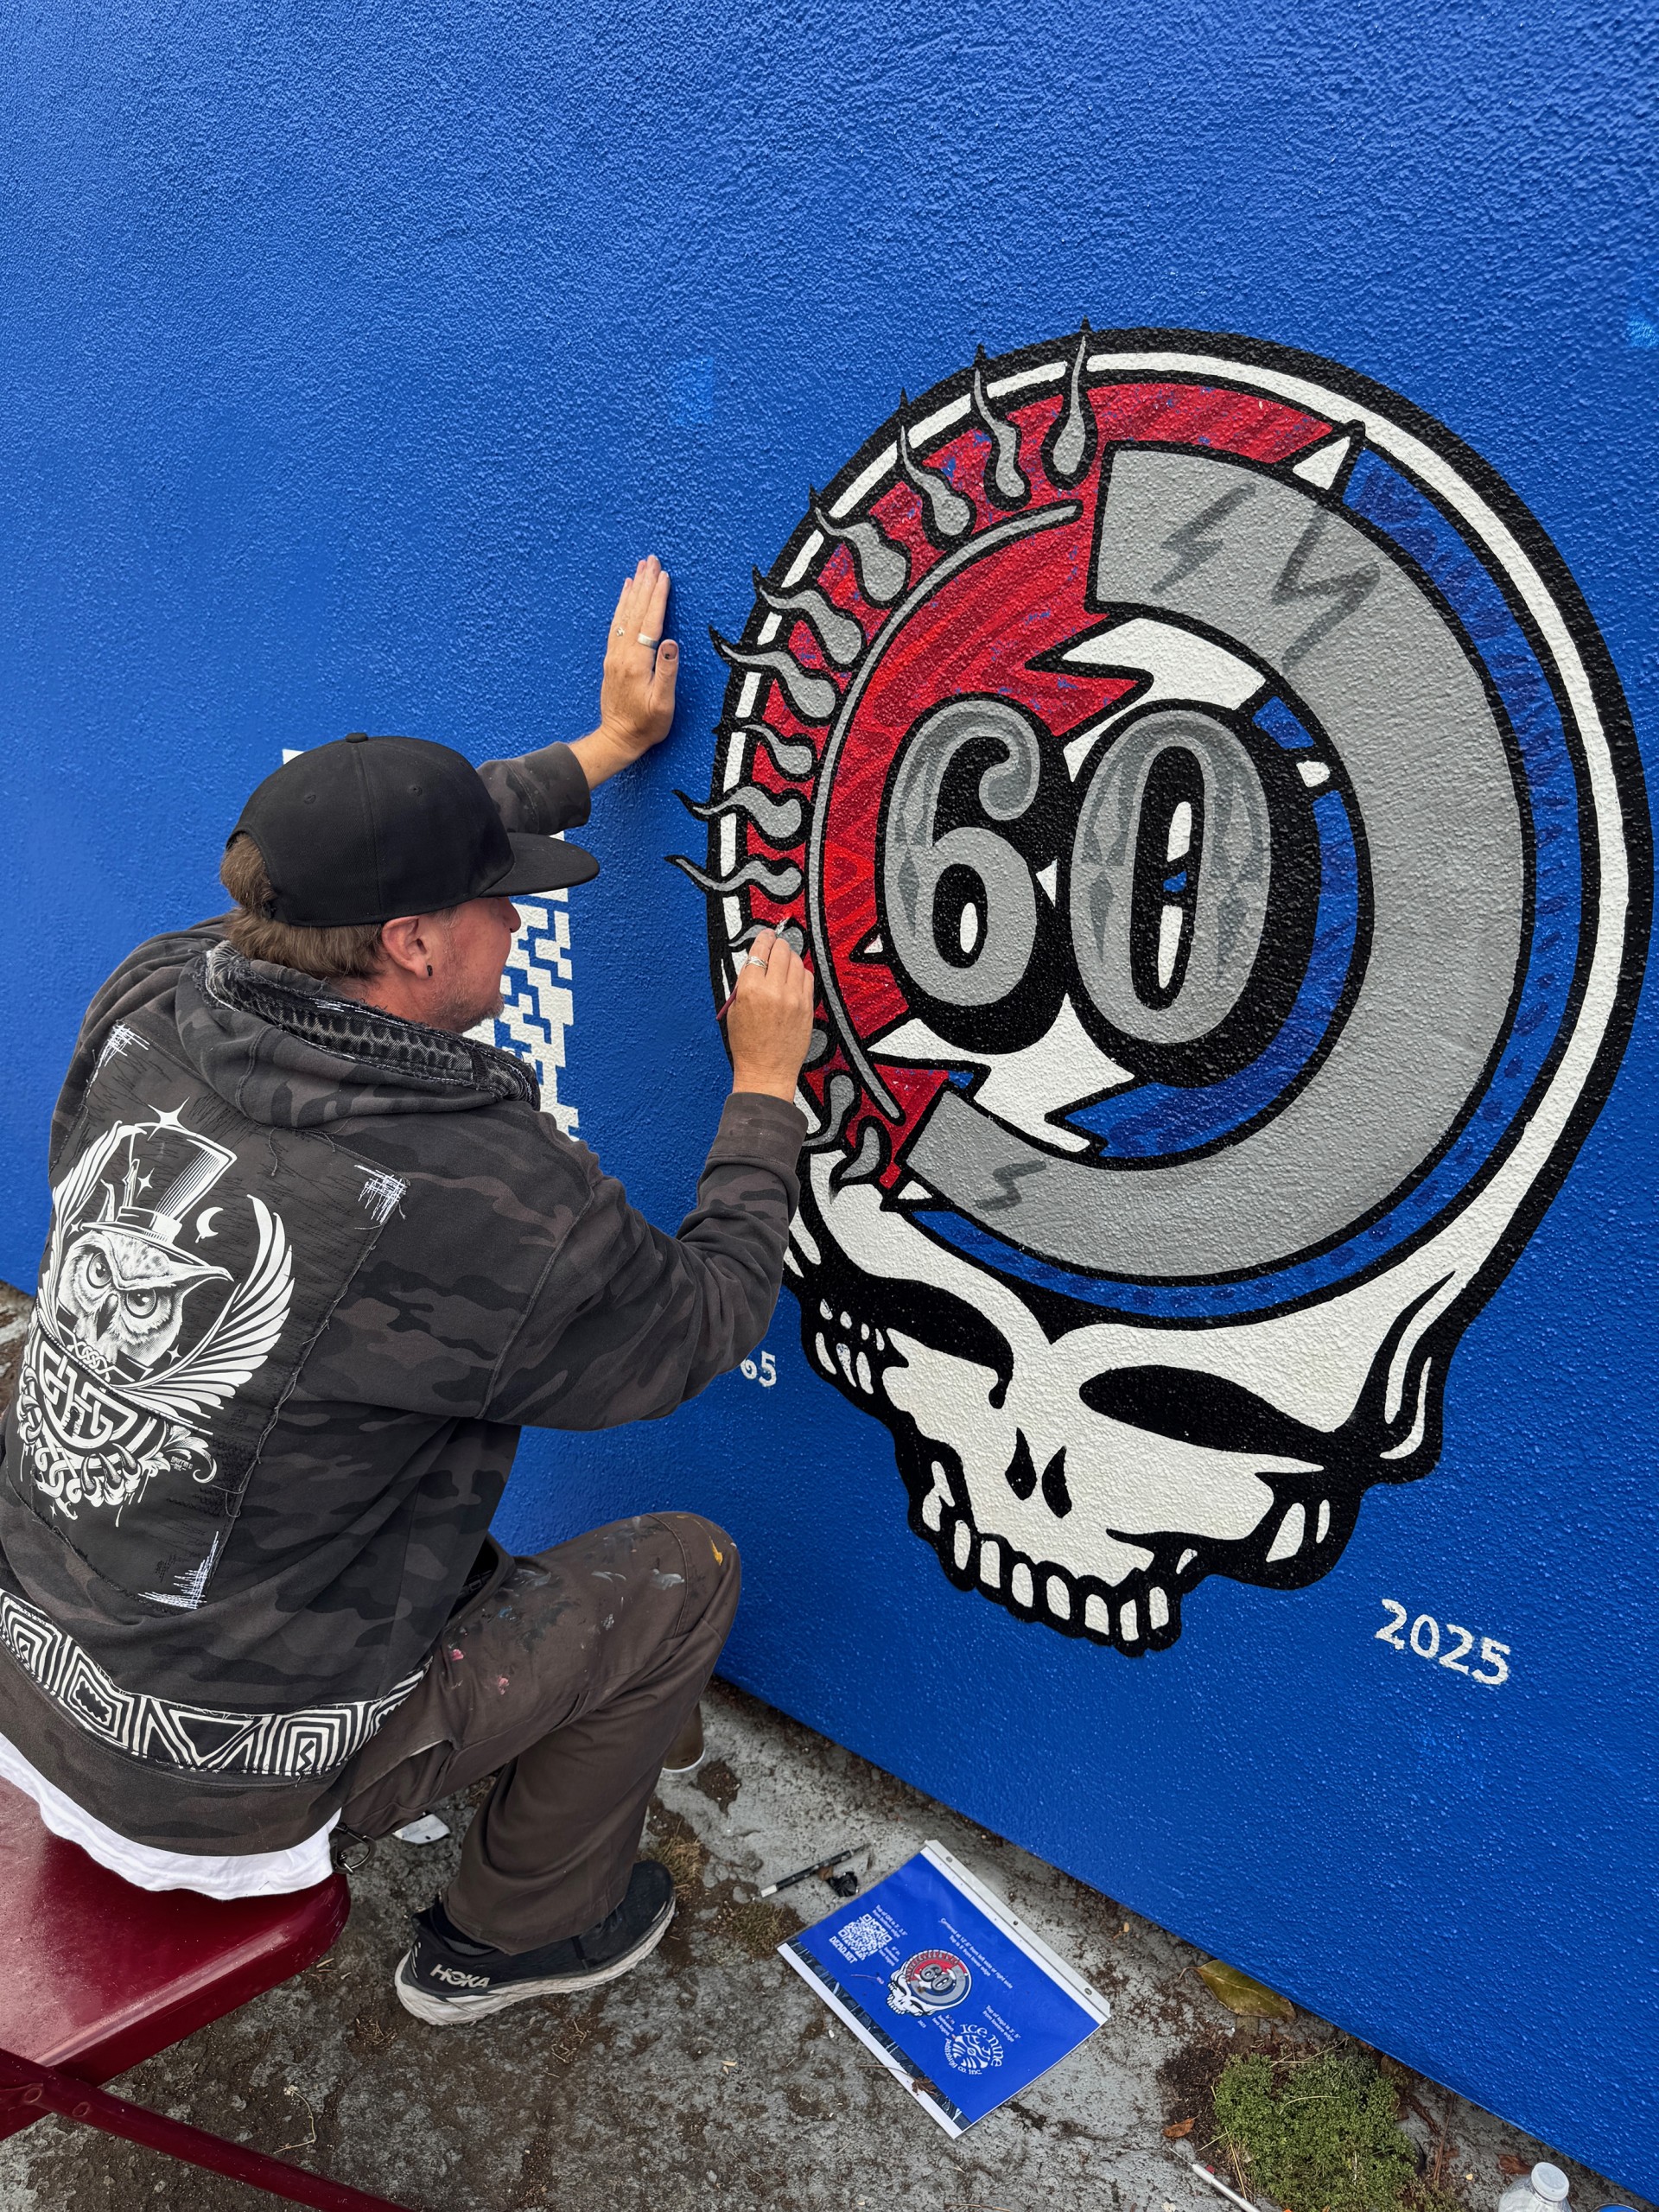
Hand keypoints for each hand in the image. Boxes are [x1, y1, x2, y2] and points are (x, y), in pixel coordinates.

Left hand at [569, 556, 679, 789]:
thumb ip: (667, 672)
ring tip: (638, 569)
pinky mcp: (611, 660)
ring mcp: (614, 656)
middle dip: (644, 584)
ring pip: (624, 615)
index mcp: (637, 663)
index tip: (663, 576)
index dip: (657, 597)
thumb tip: (671, 642)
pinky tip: (625, 595)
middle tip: (650, 560)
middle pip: (635, 612)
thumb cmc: (646, 726)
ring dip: (632, 590)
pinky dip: (621, 606)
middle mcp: (622, 655)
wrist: (618, 739)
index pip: (650, 622)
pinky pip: (616, 625)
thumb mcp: (663, 704)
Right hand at [723, 929, 815, 1103]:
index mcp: (751, 989)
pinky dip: (800, 973)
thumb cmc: (747, 1045)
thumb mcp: (735, 1010)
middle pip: (781, 950)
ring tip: (784, 961)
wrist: (766, 1071)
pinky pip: (807, 978)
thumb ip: (745, 983)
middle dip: (777, 944)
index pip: (759, 950)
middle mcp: (774, 990)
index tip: (765, 935)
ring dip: (789, 957)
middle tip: (775, 945)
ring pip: (796, 961)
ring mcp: (794, 998)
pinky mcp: (807, 1007)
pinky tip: (794, 977)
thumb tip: (757, 961)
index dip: (763, 938)